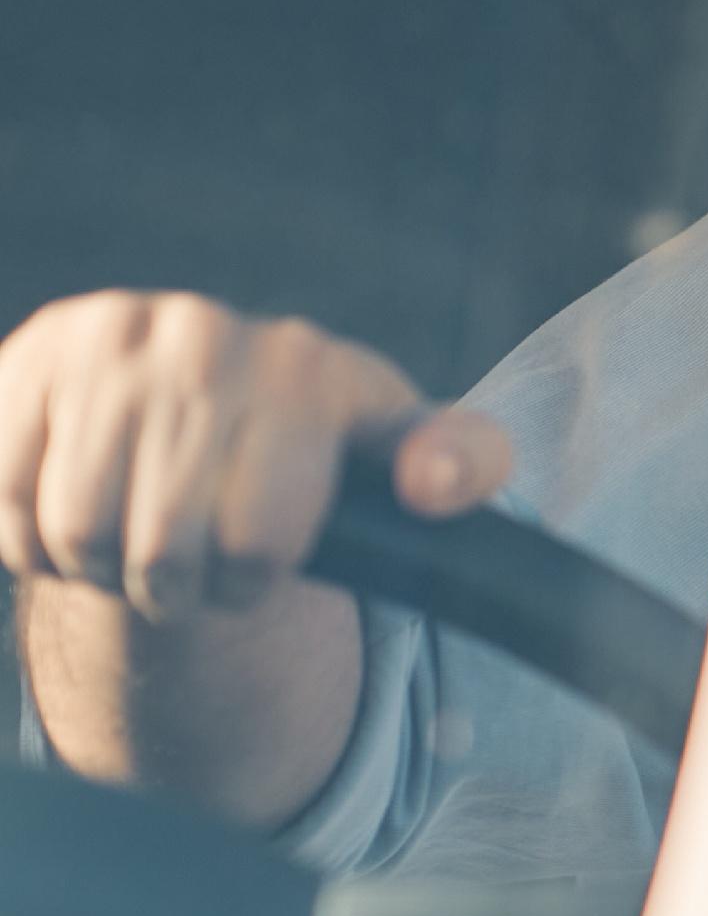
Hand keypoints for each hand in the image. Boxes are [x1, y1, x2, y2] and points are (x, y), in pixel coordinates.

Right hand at [0, 292, 511, 622]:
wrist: (202, 407)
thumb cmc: (313, 447)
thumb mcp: (398, 453)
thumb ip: (455, 464)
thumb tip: (435, 484)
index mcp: (303, 364)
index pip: (259, 542)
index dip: (254, 580)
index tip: (262, 558)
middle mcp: (199, 331)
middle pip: (160, 548)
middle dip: (175, 585)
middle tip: (186, 564)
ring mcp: (101, 338)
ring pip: (76, 533)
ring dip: (101, 568)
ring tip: (134, 538)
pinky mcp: (21, 360)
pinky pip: (2, 503)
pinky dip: (28, 540)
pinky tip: (71, 509)